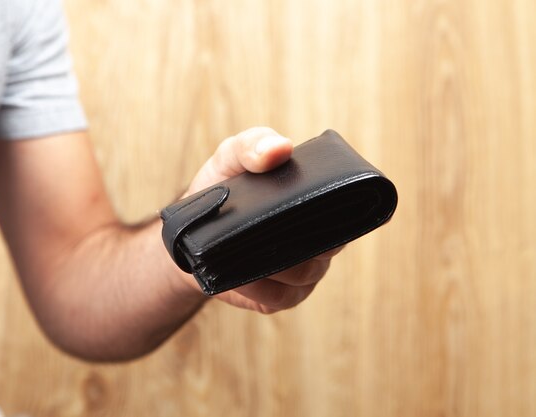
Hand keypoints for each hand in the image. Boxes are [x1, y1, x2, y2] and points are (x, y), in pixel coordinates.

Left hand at [181, 127, 342, 313]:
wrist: (190, 232)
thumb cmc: (221, 187)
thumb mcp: (231, 157)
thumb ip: (253, 143)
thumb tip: (280, 149)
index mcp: (316, 202)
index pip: (347, 206)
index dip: (345, 205)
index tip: (324, 200)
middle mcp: (318, 240)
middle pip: (330, 243)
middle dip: (304, 234)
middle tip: (270, 221)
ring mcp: (302, 272)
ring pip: (305, 272)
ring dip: (278, 263)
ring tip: (248, 248)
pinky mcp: (279, 297)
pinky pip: (280, 297)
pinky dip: (260, 287)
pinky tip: (241, 275)